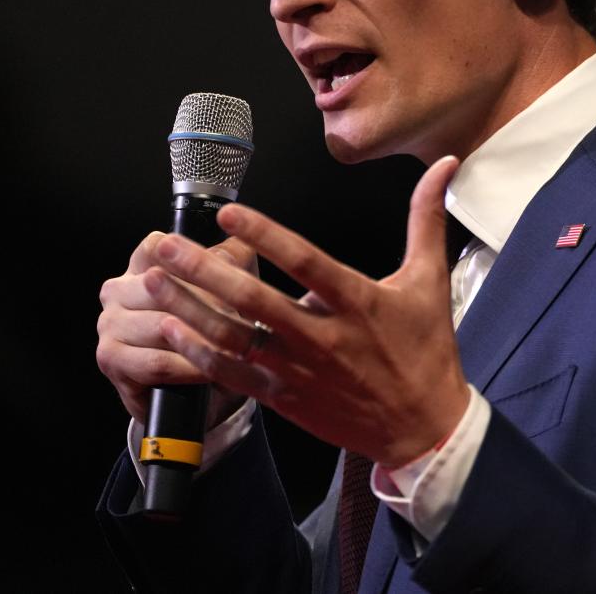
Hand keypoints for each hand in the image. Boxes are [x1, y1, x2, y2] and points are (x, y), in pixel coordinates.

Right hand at [96, 232, 258, 425]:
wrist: (199, 383)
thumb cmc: (214, 326)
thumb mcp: (230, 287)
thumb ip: (233, 259)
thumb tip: (240, 242)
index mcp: (143, 262)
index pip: (160, 247)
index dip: (196, 261)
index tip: (232, 275)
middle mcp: (118, 288)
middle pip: (162, 285)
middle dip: (207, 302)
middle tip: (244, 316)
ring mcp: (109, 323)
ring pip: (161, 326)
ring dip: (201, 337)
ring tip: (236, 344)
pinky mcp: (110, 358)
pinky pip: (155, 362)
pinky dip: (187, 368)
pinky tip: (212, 371)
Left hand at [143, 155, 470, 466]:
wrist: (425, 429)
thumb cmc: (427, 352)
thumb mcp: (430, 280)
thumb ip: (426, 219)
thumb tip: (444, 166)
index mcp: (358, 303)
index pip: (304, 262)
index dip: (265, 236)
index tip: (228, 213)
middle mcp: (323, 337)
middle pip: (254, 301)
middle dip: (203, 272)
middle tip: (163, 246)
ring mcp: (300, 371)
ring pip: (234, 338)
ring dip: (189, 310)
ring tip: (151, 283)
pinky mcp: (287, 399)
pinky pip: (234, 376)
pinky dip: (200, 354)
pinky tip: (172, 330)